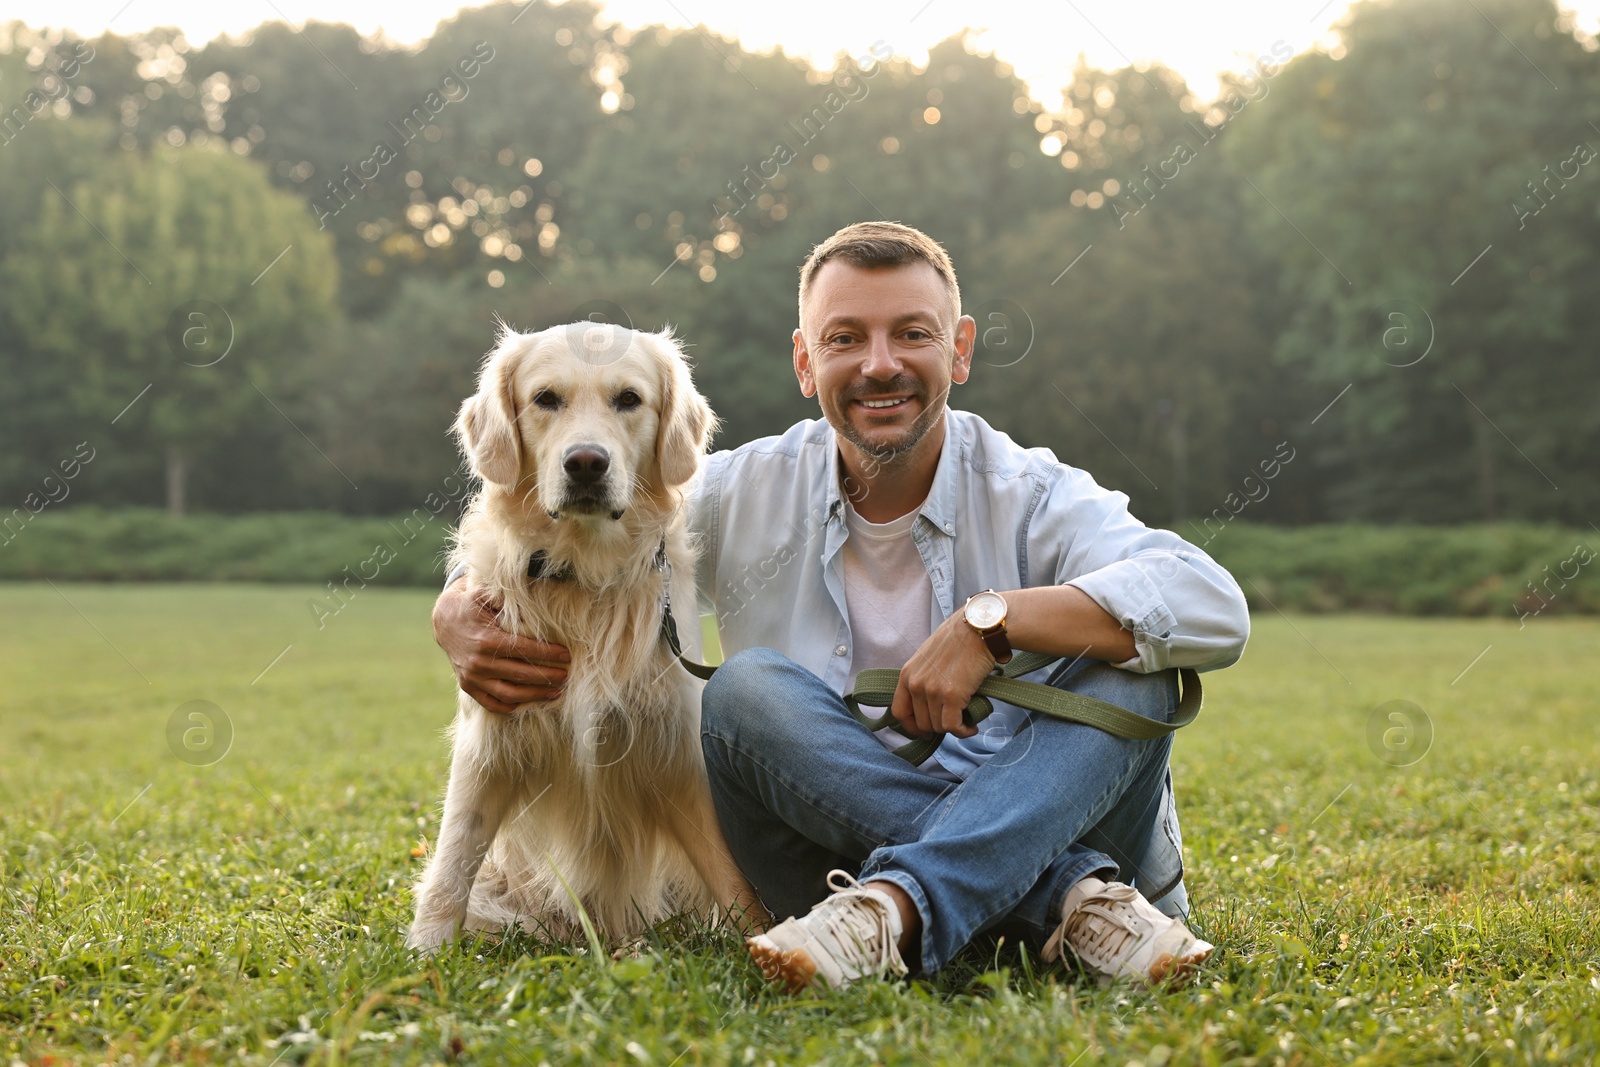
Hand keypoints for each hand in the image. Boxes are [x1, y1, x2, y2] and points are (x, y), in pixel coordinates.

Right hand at [433, 577, 569, 712]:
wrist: (443, 622)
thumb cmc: (471, 605)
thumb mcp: (485, 595)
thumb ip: (507, 600)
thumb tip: (532, 609)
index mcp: (487, 640)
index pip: (525, 650)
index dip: (548, 653)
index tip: (566, 655)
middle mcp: (479, 662)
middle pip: (521, 675)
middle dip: (547, 676)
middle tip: (566, 675)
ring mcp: (472, 677)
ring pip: (509, 694)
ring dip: (535, 695)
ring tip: (556, 692)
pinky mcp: (468, 686)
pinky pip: (491, 703)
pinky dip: (510, 706)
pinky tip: (528, 702)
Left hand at [890, 612, 990, 739]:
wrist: (978, 629)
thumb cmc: (959, 640)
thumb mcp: (929, 657)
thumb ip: (924, 678)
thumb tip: (929, 704)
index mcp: (907, 674)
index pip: (899, 712)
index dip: (911, 727)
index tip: (924, 732)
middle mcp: (916, 684)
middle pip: (921, 723)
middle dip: (938, 727)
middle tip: (953, 722)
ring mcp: (932, 690)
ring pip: (939, 726)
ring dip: (954, 729)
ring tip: (966, 722)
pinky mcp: (952, 696)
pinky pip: (953, 726)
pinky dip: (964, 731)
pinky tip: (972, 727)